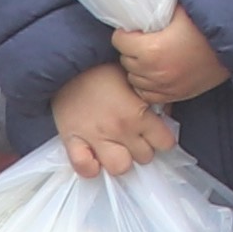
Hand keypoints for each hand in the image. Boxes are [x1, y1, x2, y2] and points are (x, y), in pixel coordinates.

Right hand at [47, 64, 173, 179]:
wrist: (67, 64)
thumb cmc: (102, 68)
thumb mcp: (135, 78)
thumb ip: (152, 98)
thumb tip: (166, 113)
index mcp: (138, 113)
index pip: (165, 142)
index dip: (163, 139)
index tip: (157, 134)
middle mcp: (120, 129)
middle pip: (144, 157)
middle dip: (143, 148)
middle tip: (136, 138)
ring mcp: (96, 137)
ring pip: (120, 168)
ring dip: (121, 160)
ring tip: (118, 149)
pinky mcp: (73, 140)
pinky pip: (84, 168)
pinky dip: (90, 167)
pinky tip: (94, 157)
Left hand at [110, 9, 226, 105]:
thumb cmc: (206, 25)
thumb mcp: (178, 11)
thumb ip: (155, 10)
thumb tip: (140, 5)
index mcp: (150, 48)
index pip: (118, 40)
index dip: (125, 32)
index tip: (134, 30)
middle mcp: (153, 71)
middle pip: (125, 60)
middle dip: (131, 50)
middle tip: (143, 41)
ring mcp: (163, 86)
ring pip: (133, 79)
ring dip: (138, 68)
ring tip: (150, 57)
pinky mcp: (174, 95)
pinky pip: (147, 94)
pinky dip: (147, 84)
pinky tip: (155, 73)